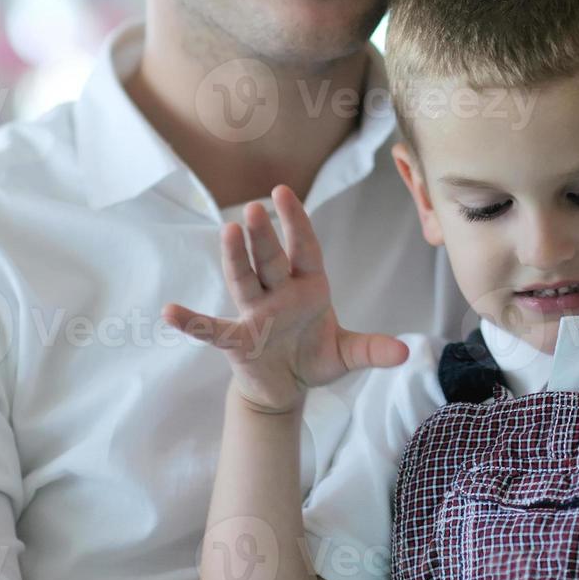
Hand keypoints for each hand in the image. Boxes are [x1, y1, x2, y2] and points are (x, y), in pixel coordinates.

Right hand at [161, 184, 408, 413]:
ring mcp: (255, 313)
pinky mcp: (237, 340)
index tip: (284, 192)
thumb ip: (372, 349)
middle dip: (264, 235)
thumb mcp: (347, 354)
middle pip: (270, 259)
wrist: (286, 387)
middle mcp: (279, 293)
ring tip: (228, 231)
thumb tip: (407, 353)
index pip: (304, 248)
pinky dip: (192, 322)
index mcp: (308, 286)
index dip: (296, 222)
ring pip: (244, 281)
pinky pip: (212, 329)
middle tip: (256, 207)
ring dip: (236, 258)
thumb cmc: (314, 357)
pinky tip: (171, 312)